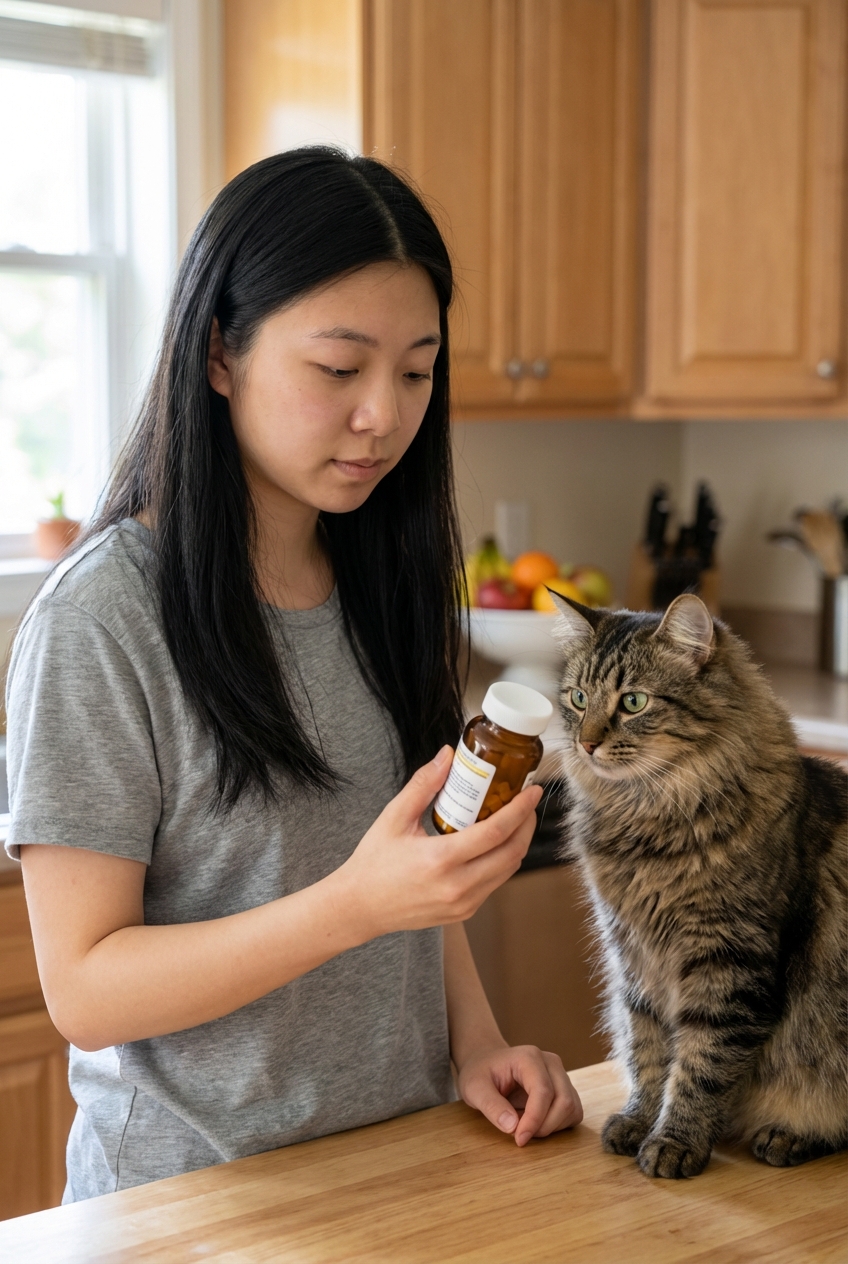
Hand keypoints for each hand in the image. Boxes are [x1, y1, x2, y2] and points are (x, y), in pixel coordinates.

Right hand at [333, 746, 542, 940]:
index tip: (532, 792)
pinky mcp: (464, 912)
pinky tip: (493, 843)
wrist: (361, 907)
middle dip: (527, 825)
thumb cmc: (374, 862)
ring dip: (517, 843)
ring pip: (508, 870)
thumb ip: (423, 784)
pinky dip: (501, 861)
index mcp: (440, 860)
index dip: (520, 809)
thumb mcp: (394, 817)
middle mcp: (457, 886)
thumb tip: (447, 756)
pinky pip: (494, 884)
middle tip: (526, 803)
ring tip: (513, 820)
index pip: (496, 832)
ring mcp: (463, 903)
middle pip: (512, 853)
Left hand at [457, 1043, 582, 1145]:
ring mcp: (560, 1074)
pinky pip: (573, 1112)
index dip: (534, 1120)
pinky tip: (537, 1122)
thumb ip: (491, 1106)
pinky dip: (558, 1125)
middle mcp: (550, 1063)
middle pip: (563, 1101)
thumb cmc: (480, 1073)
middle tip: (520, 1134)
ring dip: (551, 1127)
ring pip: (571, 1108)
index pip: (543, 1091)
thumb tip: (512, 1126)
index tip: (519, 1139)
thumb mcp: (474, 1088)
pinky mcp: (565, 1087)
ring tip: (525, 1124)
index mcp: (529, 1057)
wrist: (487, 1064)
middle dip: (544, 1126)